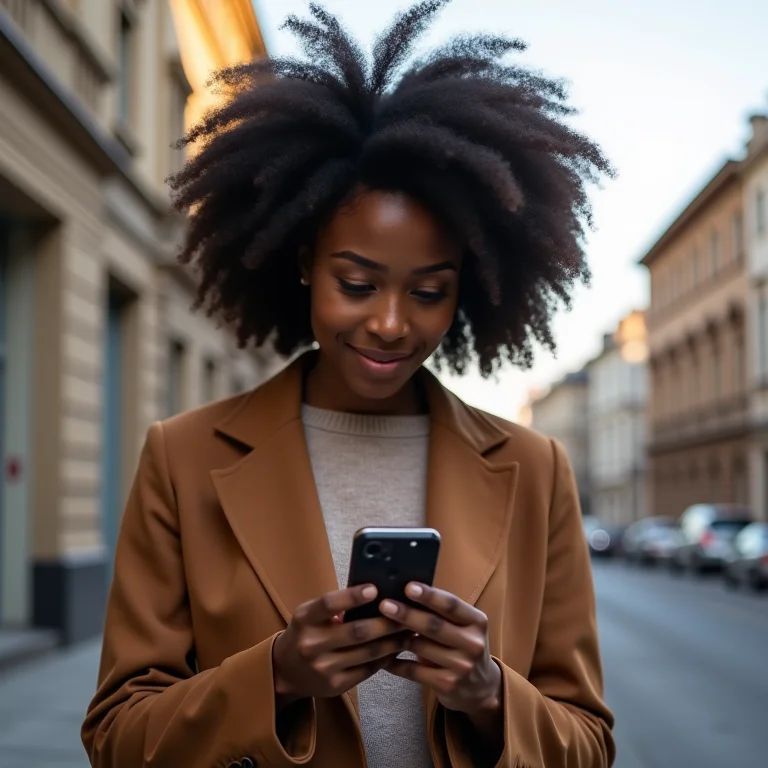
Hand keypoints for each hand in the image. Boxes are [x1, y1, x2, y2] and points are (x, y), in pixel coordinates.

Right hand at [272, 584, 408, 708]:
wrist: (286, 671)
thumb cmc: (306, 632)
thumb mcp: (310, 614)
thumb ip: (336, 605)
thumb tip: (376, 594)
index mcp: (305, 619)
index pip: (328, 604)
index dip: (352, 596)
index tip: (375, 589)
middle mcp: (311, 644)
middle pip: (357, 631)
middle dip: (387, 622)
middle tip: (407, 612)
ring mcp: (323, 668)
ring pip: (367, 652)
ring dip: (393, 641)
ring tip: (410, 630)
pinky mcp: (335, 685)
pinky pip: (368, 670)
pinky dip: (385, 658)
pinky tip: (396, 649)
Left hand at [381, 584, 501, 716]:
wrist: (480, 687)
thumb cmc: (463, 645)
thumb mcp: (464, 626)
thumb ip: (442, 612)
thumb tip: (407, 592)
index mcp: (477, 621)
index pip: (451, 605)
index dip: (429, 595)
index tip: (408, 587)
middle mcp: (473, 643)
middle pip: (434, 626)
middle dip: (407, 614)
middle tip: (384, 605)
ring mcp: (462, 666)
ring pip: (420, 647)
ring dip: (396, 638)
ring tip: (377, 628)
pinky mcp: (448, 685)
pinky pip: (414, 671)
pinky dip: (395, 664)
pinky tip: (382, 657)